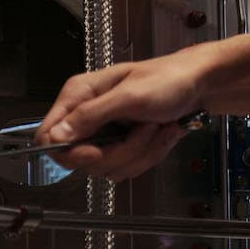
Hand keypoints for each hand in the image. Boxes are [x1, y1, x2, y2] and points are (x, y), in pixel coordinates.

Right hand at [35, 46, 219, 180]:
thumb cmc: (168, 80)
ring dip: (140, 152)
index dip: (69, 152)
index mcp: (80, 95)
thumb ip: (90, 115)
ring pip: (108, 167)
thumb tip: (56, 136)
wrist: (200, 86)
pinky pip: (128, 168)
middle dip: (119, 152)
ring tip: (156, 126)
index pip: (49, 136)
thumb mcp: (129, 96)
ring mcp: (107, 134)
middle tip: (142, 129)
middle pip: (82, 160)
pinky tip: (161, 133)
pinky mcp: (124, 146)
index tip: (96, 152)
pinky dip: (149, 155)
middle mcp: (88, 116)